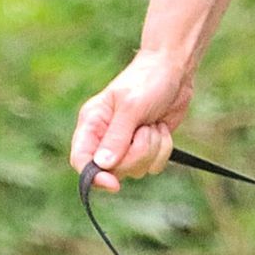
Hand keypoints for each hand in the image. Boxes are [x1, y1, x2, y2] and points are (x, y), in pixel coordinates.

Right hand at [70, 49, 195, 193]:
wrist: (174, 71)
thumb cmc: (147, 81)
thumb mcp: (131, 107)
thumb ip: (117, 137)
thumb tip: (102, 165)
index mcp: (92, 124)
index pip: (80, 160)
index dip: (94, 177)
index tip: (113, 183)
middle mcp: (105, 138)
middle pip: (113, 170)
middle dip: (136, 154)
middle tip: (144, 131)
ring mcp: (127, 145)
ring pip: (137, 169)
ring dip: (152, 148)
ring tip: (152, 124)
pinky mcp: (146, 147)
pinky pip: (154, 164)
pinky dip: (163, 148)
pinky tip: (161, 128)